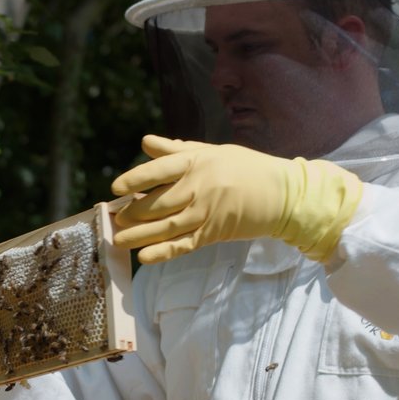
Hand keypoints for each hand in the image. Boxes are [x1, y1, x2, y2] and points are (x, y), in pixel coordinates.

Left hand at [111, 135, 361, 263]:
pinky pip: (183, 245)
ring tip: (118, 240)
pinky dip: (162, 252)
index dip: (134, 179)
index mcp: (196, 162)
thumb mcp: (212, 152)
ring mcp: (205, 212)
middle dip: (132, 212)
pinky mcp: (213, 234)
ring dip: (138, 234)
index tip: (116, 189)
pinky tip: (144, 257)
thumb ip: (176, 150)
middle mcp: (198, 187)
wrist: (283, 195)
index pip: (158, 170)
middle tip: (115, 219)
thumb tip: (145, 142)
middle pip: (157, 202)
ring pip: (165, 226)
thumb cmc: (245, 168)